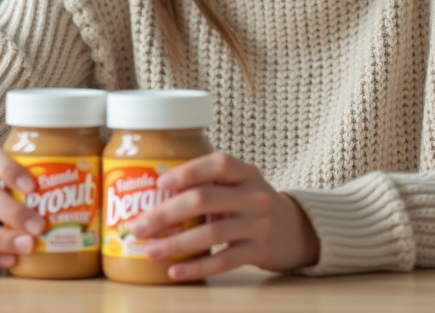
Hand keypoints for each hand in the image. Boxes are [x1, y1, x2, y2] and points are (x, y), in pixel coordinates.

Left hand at [126, 151, 319, 281]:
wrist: (296, 231)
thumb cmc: (253, 204)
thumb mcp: (241, 184)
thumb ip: (210, 182)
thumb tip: (152, 190)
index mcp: (247, 173)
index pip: (219, 164)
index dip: (188, 171)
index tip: (159, 182)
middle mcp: (254, 196)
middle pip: (205, 199)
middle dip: (166, 213)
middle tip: (138, 225)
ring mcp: (258, 225)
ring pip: (211, 234)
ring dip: (175, 243)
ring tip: (150, 250)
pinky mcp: (258, 252)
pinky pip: (223, 261)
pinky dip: (196, 267)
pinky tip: (174, 271)